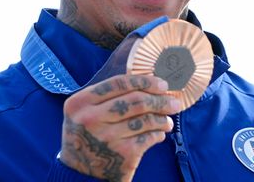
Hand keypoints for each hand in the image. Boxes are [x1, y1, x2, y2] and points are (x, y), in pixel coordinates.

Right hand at [59, 74, 182, 181]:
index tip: (162, 84)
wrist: (79, 174)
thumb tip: (148, 83)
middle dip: (160, 101)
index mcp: (80, 103)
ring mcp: (107, 137)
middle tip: (174, 103)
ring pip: (146, 120)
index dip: (144, 81)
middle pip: (136, 101)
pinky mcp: (123, 154)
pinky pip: (149, 137)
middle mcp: (91, 119)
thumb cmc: (87, 135)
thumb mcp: (84, 112)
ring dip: (162, 119)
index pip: (118, 83)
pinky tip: (159, 134)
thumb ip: (106, 96)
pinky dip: (158, 134)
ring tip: (167, 121)